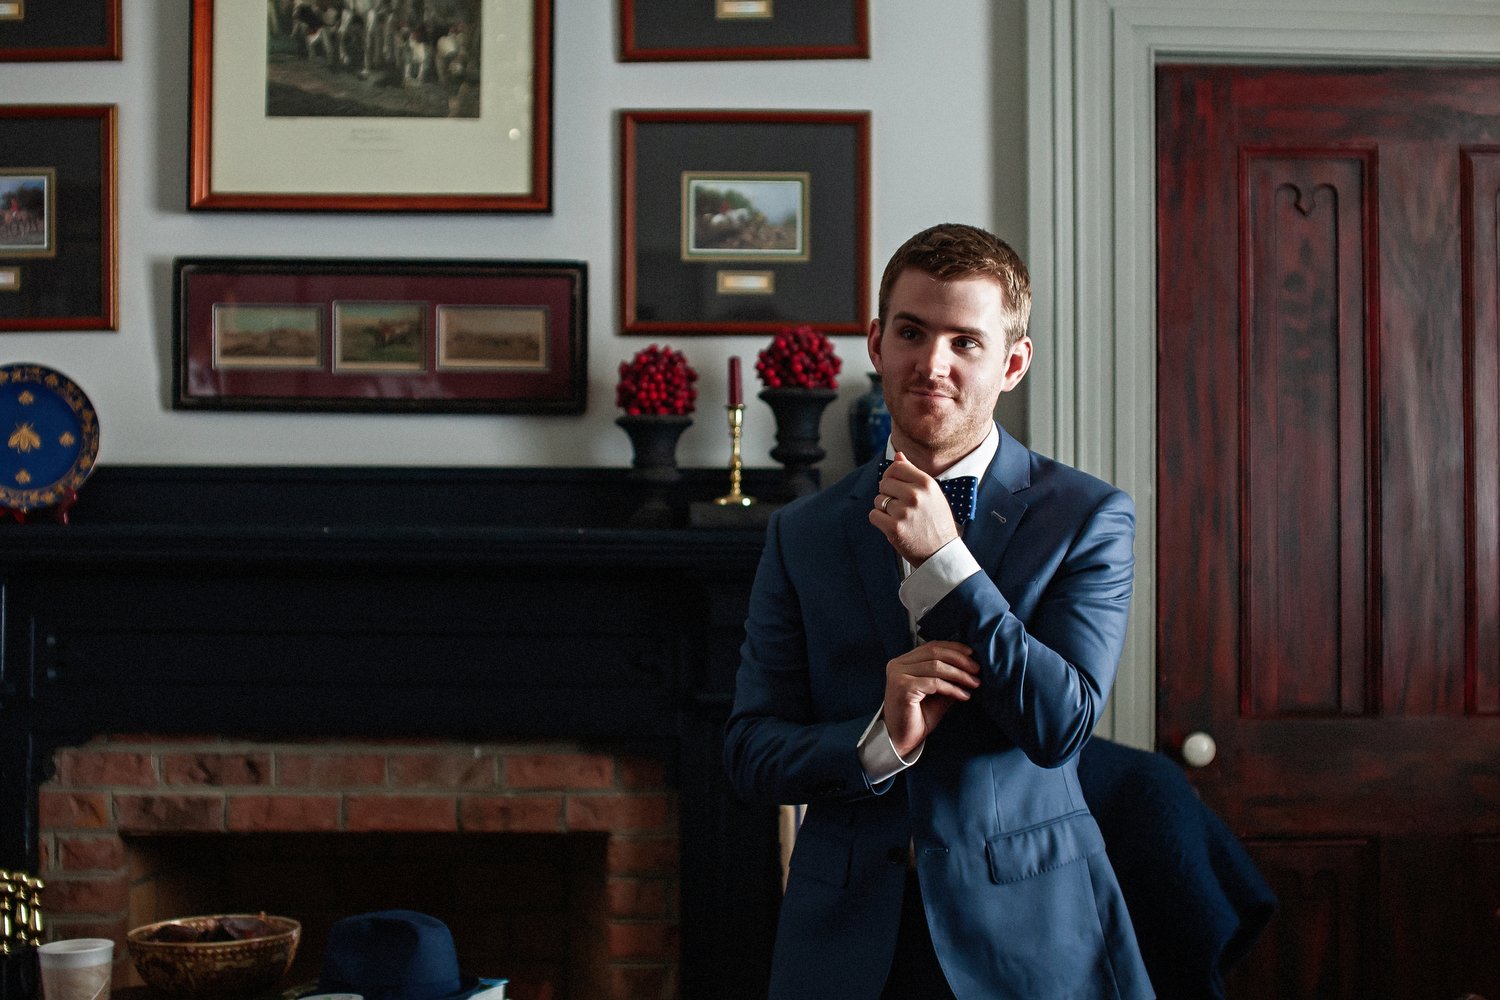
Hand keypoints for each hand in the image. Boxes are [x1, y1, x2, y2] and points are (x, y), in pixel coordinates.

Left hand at [869, 451, 959, 565]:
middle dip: (887, 493)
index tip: (894, 486)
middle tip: (899, 506)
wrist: (941, 553)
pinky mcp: (894, 528)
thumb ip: (913, 473)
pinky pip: (874, 515)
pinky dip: (879, 520)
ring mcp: (904, 512)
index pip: (895, 467)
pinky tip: (893, 525)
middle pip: (884, 483)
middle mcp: (916, 495)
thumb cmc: (936, 522)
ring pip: (878, 500)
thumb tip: (898, 455)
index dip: (890, 476)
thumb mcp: (932, 494)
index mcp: (927, 484)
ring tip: (900, 518)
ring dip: (884, 509)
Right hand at [882, 640, 980, 756]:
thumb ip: (948, 678)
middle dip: (960, 660)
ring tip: (974, 683)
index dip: (953, 647)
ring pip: (936, 666)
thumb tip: (971, 667)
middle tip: (977, 670)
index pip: (931, 646)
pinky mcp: (903, 687)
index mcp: (903, 662)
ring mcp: (898, 675)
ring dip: (959, 674)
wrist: (900, 739)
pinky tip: (964, 695)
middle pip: (934, 653)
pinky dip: (952, 688)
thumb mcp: (937, 693)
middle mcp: (897, 665)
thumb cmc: (917, 717)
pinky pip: (934, 683)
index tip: (972, 654)